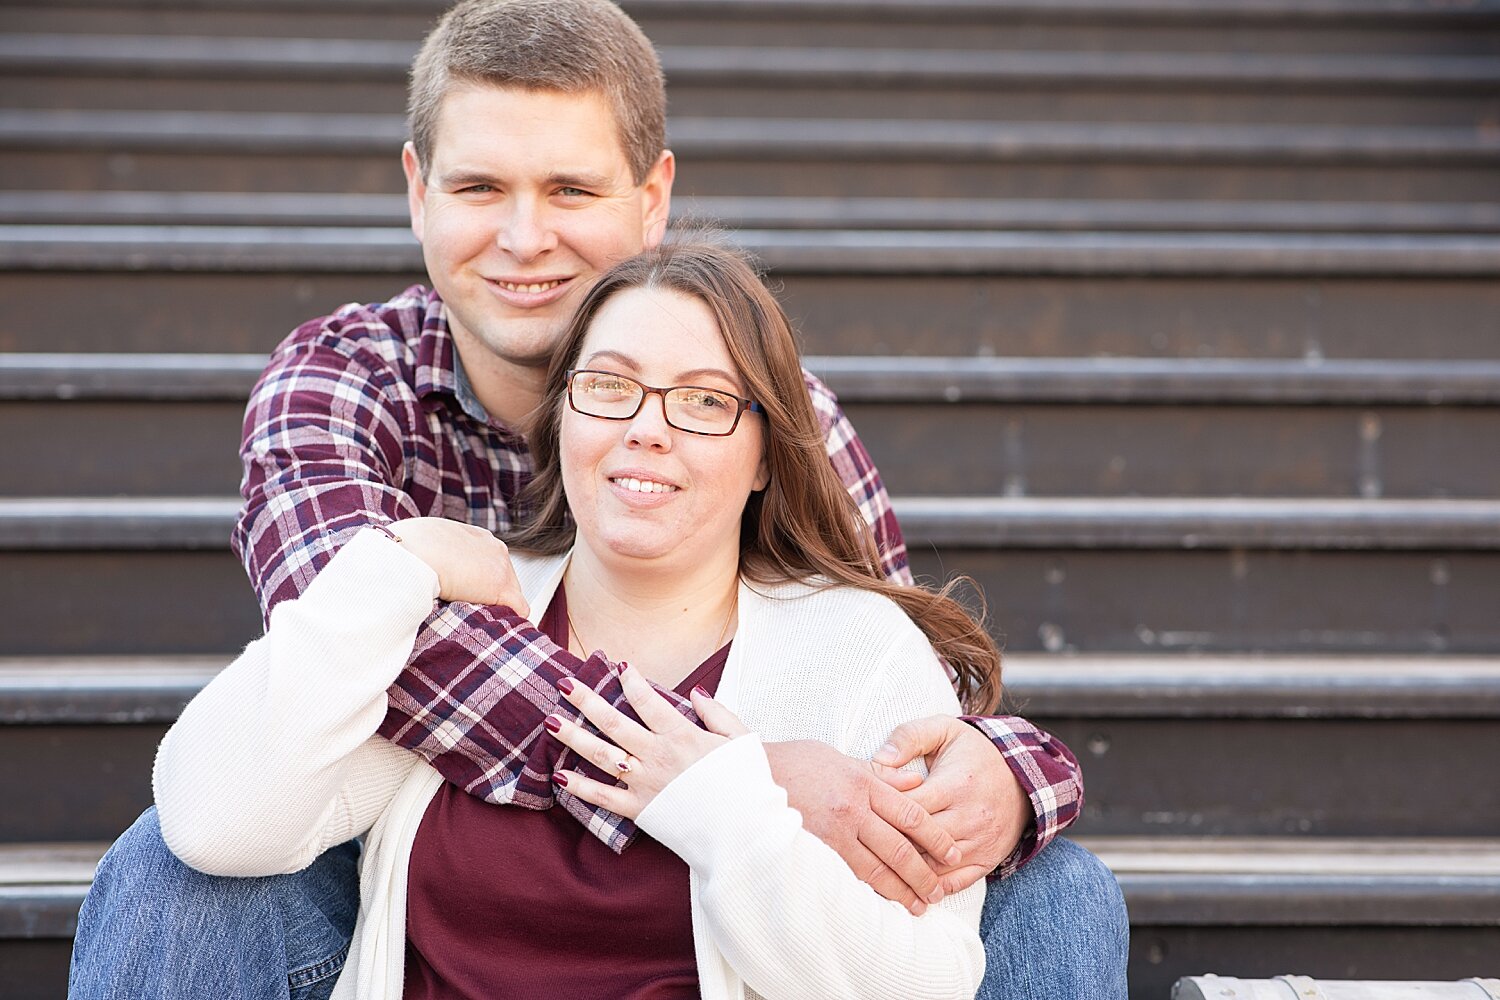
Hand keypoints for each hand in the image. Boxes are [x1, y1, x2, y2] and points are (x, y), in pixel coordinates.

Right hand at [385, 516, 527, 614]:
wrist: (413, 554)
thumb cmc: (407, 548)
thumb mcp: (421, 541)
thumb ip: (430, 551)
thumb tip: (415, 564)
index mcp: (475, 536)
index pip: (488, 561)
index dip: (477, 579)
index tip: (465, 592)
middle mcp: (493, 547)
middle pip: (503, 577)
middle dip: (488, 593)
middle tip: (470, 608)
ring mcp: (501, 567)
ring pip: (510, 594)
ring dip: (495, 606)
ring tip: (475, 618)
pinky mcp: (503, 589)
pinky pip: (518, 609)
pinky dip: (510, 621)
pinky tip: (495, 630)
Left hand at [547, 668, 747, 816]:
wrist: (745, 830)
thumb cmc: (747, 783)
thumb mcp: (741, 739)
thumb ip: (717, 713)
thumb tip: (695, 693)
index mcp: (682, 736)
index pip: (648, 700)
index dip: (632, 681)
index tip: (619, 665)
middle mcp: (658, 756)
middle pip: (614, 722)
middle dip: (587, 700)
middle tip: (565, 684)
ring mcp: (646, 783)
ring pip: (601, 755)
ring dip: (573, 736)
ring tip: (550, 720)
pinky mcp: (640, 810)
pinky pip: (605, 798)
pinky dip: (581, 787)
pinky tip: (559, 775)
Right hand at [762, 741, 961, 915]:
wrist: (747, 776)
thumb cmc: (792, 763)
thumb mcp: (839, 757)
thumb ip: (879, 774)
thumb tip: (915, 784)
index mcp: (863, 782)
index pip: (912, 814)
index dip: (937, 838)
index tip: (953, 854)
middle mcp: (852, 808)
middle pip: (900, 847)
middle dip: (924, 873)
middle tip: (938, 892)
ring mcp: (832, 832)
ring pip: (877, 868)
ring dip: (900, 890)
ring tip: (917, 906)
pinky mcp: (814, 850)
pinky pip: (848, 876)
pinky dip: (869, 891)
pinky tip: (881, 904)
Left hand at [874, 715, 1031, 894]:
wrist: (1021, 774)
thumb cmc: (972, 751)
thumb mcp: (943, 730)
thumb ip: (908, 737)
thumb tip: (879, 759)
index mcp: (956, 784)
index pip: (909, 808)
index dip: (882, 812)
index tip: (863, 812)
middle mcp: (971, 816)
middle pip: (919, 840)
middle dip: (889, 844)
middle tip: (862, 845)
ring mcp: (981, 841)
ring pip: (934, 865)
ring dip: (906, 871)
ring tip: (877, 869)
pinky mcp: (988, 859)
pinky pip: (956, 882)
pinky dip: (932, 887)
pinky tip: (909, 886)